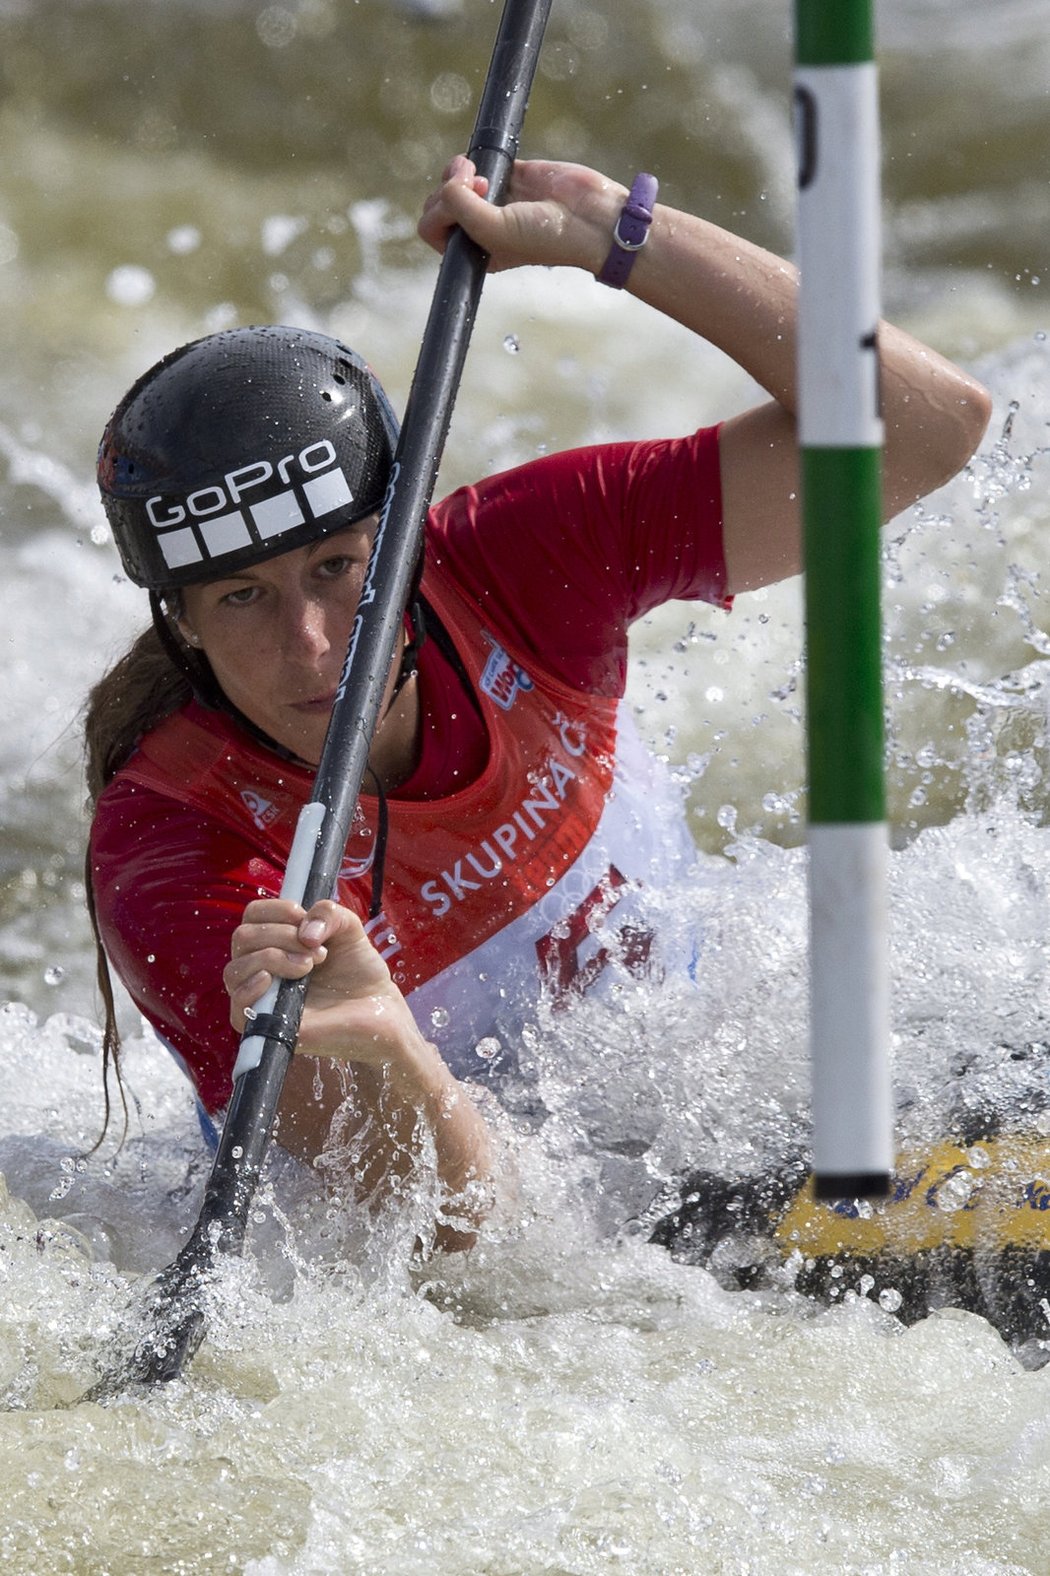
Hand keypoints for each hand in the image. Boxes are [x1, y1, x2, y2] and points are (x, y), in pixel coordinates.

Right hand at [224, 897, 423, 1071]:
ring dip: (272, 957)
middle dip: (281, 935)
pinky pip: (237, 1007)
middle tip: (318, 951)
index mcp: (276, 940)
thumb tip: (305, 932)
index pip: (252, 916)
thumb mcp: (349, 928)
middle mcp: (262, 967)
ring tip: (309, 966)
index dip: (275, 910)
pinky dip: (249, 988)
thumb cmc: (358, 969)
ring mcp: (262, 997)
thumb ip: (328, 913)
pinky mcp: (266, 1027)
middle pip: (243, 938)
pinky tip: (271, 980)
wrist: (378, 1008)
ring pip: (235, 969)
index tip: (303, 917)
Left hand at [417, 154, 622, 274]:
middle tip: (480, 186)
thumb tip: (451, 178)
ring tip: (482, 175)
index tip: (466, 204)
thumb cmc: (545, 237)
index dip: (439, 211)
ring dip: (459, 172)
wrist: (588, 218)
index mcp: (474, 251)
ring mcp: (493, 201)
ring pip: (454, 181)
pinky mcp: (509, 177)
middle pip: (439, 202)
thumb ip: (461, 206)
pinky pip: (477, 163)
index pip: (431, 228)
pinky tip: (491, 168)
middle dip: (449, 189)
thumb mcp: (493, 231)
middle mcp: (480, 228)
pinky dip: (476, 160)